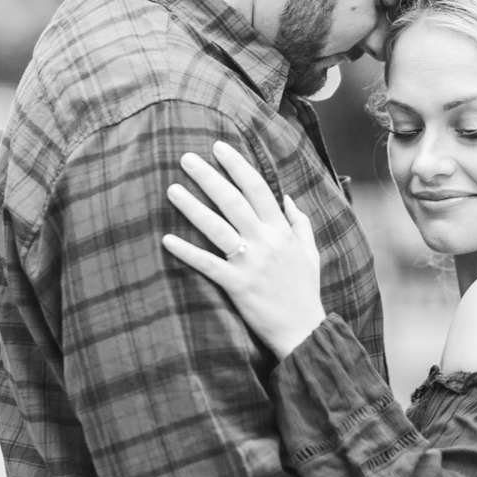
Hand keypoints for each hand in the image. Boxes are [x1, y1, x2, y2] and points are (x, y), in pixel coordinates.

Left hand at [161, 141, 326, 357]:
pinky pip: (208, 265)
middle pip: (233, 200)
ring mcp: (251, 263)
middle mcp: (266, 241)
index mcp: (281, 230)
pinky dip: (187, 252)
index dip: (237, 165)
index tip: (219, 147)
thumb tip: (286, 197)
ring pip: (217, 227)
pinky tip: (167, 240)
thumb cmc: (304, 291)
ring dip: (193, 207)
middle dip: (208, 176)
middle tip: (186, 158)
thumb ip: (299, 222)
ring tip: (171, 189)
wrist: (303, 330)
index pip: (258, 188)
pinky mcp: (238, 286)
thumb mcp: (310, 252)